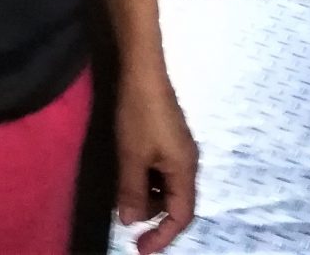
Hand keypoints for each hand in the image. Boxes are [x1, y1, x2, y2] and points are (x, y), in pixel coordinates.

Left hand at [116, 72, 197, 252]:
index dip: (162, 236)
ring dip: (145, 196)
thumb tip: (129, 222)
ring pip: (165, 186)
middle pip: (175, 202)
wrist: (143, 72)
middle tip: (124, 215)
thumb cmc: (139, 114)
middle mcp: (188, 163)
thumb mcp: (131, 155)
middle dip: (151, 214)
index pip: (180, 216)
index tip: (140, 249)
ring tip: (122, 194)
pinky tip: (127, 174)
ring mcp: (179, 150)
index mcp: (185, 170)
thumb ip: (131, 191)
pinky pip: (160, 170)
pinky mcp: (168, 139)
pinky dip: (145, 179)